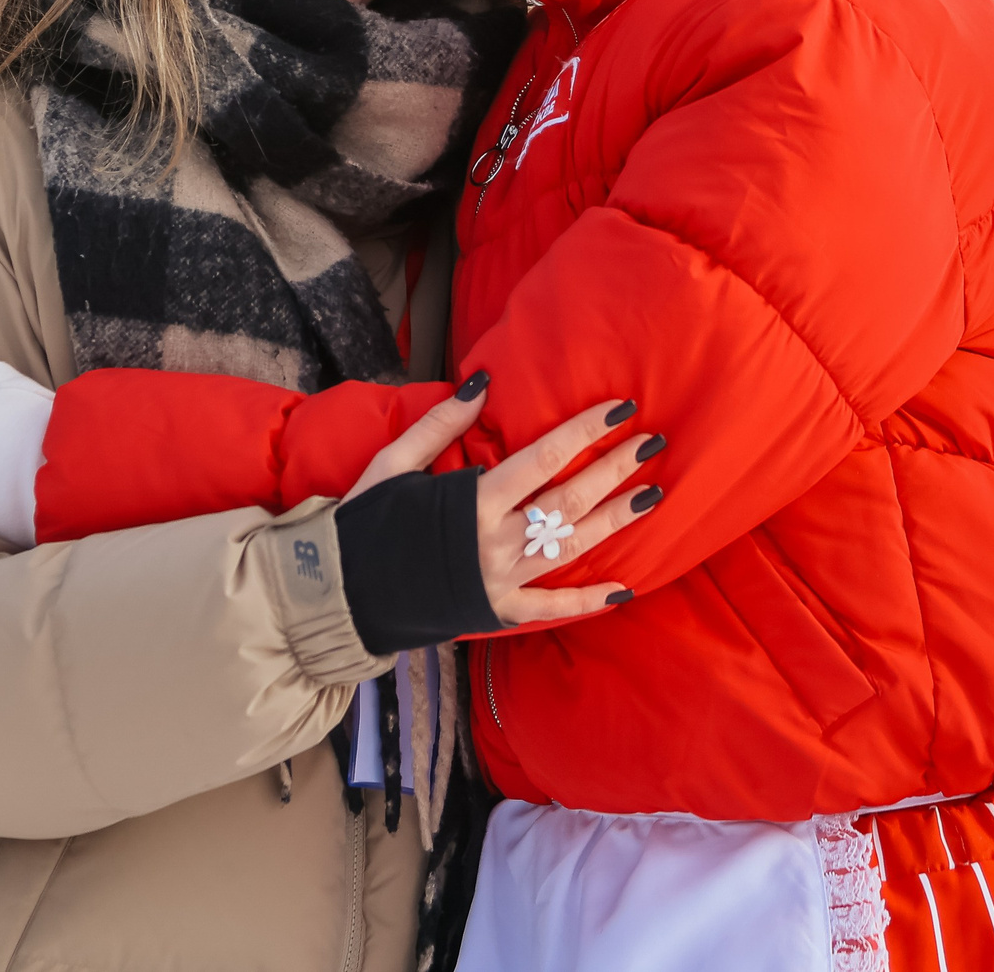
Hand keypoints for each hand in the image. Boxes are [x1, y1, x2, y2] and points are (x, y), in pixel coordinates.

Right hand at [346, 382, 664, 626]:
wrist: (341, 591)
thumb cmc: (365, 521)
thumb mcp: (394, 463)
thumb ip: (440, 423)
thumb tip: (482, 382)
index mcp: (471, 501)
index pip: (543, 458)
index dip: (584, 431)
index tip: (620, 409)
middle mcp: (495, 542)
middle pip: (569, 500)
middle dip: (614, 470)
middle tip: (652, 444)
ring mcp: (501, 581)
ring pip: (571, 547)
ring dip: (614, 520)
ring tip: (650, 496)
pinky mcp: (497, 612)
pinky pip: (551, 607)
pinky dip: (587, 600)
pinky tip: (624, 590)